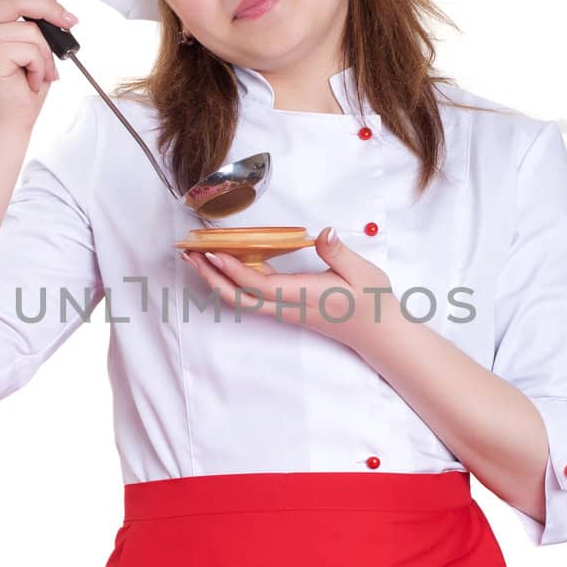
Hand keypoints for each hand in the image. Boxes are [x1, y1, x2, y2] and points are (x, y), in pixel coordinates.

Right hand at [0, 0, 78, 132]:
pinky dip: (40, 66)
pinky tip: (30, 80)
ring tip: (38, 71)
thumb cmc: (22, 83)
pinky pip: (30, 47)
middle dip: (51, 9)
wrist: (13, 119)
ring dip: (45, 52)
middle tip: (70, 23)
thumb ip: (39, 5)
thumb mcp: (36, 39)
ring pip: (30, 27)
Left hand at [179, 227, 395, 354]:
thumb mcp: (363, 272)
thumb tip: (325, 234)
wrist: (377, 333)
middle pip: (239, 297)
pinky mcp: (286, 307)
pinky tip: (225, 264)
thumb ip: (339, 254)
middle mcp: (288, 306)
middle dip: (211, 276)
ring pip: (242, 298)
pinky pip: (252, 296)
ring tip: (197, 257)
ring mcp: (285, 309)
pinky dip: (233, 280)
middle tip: (189, 253)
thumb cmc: (371, 302)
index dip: (234, 270)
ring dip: (217, 279)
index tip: (213, 253)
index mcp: (304, 296)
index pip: (261, 285)